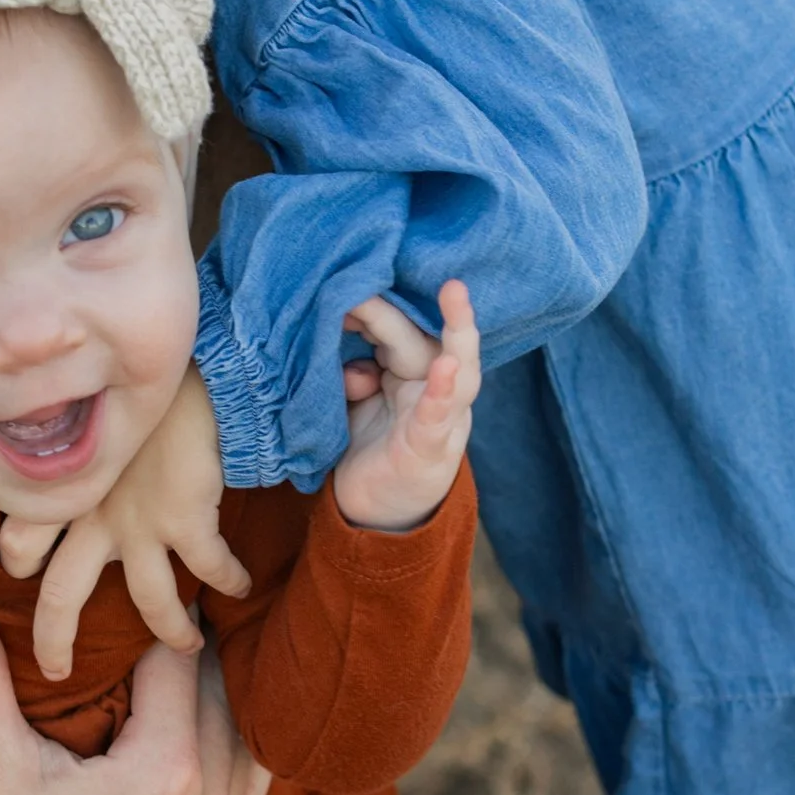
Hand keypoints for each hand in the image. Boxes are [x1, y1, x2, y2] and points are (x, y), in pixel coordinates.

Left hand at [0, 363, 251, 682]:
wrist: (192, 363)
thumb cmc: (148, 383)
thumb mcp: (98, 414)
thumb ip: (84, 444)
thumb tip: (84, 458)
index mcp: (66, 488)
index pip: (21, 539)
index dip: (19, 563)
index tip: (24, 577)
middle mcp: (95, 513)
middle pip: (60, 593)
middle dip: (55, 639)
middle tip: (56, 670)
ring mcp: (140, 522)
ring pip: (146, 599)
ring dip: (168, 628)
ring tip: (183, 644)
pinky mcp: (186, 520)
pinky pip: (208, 568)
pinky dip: (228, 580)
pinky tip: (240, 585)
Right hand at [0, 608, 270, 794]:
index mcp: (162, 776)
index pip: (181, 669)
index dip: (162, 626)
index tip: (152, 597)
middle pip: (225, 707)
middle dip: (199, 662)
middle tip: (180, 620)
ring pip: (250, 759)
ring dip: (228, 715)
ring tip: (202, 675)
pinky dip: (237, 771)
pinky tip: (217, 747)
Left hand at [332, 281, 480, 529]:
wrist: (375, 514)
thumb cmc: (367, 448)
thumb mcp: (351, 402)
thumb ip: (349, 373)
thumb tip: (348, 363)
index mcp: (408, 369)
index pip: (394, 325)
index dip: (368, 304)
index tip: (337, 279)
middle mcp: (431, 385)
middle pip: (415, 337)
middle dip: (384, 310)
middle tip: (348, 284)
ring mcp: (439, 415)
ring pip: (454, 365)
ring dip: (457, 330)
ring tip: (454, 293)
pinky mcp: (431, 448)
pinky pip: (440, 416)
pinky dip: (444, 391)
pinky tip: (447, 368)